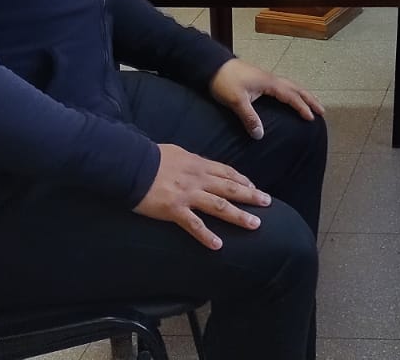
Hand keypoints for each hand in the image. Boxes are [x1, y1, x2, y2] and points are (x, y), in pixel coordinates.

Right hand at [133, 143, 270, 249]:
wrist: (131, 164)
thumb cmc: (150, 157)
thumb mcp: (177, 153)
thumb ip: (191, 161)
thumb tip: (198, 164)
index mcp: (199, 164)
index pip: (227, 173)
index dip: (243, 180)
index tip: (255, 187)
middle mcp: (198, 179)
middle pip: (231, 188)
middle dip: (251, 196)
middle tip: (268, 203)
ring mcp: (188, 195)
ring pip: (220, 206)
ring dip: (239, 216)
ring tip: (256, 224)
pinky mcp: (174, 210)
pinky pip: (194, 225)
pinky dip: (207, 236)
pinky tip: (218, 245)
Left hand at [209, 58, 323, 139]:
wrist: (213, 66)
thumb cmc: (225, 82)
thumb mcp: (236, 101)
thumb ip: (249, 118)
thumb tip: (260, 135)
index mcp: (270, 84)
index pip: (291, 96)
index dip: (302, 107)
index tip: (312, 118)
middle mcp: (272, 79)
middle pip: (297, 88)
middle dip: (310, 99)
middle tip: (322, 110)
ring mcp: (267, 78)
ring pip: (291, 85)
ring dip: (303, 94)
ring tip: (312, 103)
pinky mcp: (262, 79)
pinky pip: (284, 86)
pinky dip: (293, 91)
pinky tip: (290, 96)